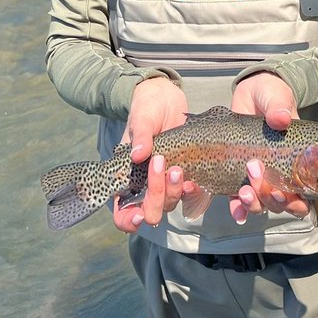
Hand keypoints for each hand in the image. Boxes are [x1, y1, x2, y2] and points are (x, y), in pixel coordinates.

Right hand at [113, 76, 187, 233]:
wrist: (166, 97)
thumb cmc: (146, 108)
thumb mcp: (141, 119)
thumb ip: (140, 135)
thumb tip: (138, 154)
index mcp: (126, 178)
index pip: (122, 212)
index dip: (128, 220)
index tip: (139, 214)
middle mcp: (145, 185)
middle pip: (150, 210)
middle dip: (156, 195)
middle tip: (161, 166)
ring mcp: (165, 181)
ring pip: (170, 203)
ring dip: (174, 190)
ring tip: (177, 169)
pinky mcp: (184, 174)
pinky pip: (188, 192)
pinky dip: (191, 189)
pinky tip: (195, 179)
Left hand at [229, 72, 310, 222]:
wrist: (252, 92)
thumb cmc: (273, 96)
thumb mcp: (278, 98)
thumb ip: (280, 107)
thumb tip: (280, 118)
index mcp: (298, 160)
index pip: (304, 194)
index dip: (296, 202)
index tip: (282, 191)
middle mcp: (281, 173)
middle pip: (281, 203)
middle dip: (271, 199)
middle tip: (257, 175)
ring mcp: (260, 175)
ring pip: (262, 204)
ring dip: (255, 203)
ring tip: (244, 192)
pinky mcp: (240, 173)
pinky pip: (240, 198)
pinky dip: (239, 208)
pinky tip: (237, 212)